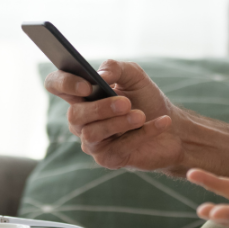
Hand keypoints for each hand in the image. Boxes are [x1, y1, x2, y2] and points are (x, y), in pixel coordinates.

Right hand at [44, 60, 184, 170]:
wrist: (172, 127)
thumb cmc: (147, 99)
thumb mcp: (135, 76)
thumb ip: (117, 68)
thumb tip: (101, 75)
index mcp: (82, 95)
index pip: (56, 85)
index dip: (64, 83)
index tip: (87, 85)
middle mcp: (82, 120)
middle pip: (74, 115)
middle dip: (101, 108)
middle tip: (126, 103)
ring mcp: (92, 141)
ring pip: (92, 134)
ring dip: (120, 123)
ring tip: (141, 115)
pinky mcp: (108, 159)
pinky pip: (119, 147)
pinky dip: (143, 133)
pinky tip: (161, 122)